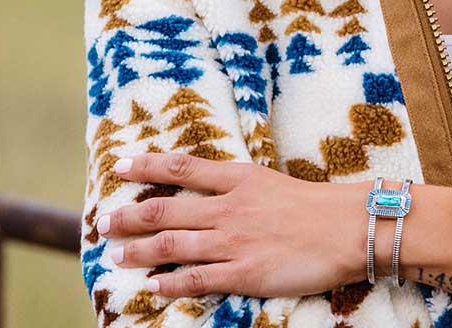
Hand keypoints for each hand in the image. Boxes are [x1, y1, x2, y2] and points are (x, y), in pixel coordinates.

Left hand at [96, 152, 368, 298]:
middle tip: (105, 221)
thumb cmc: (315, 204)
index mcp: (240, 179)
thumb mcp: (271, 182)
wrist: (346, 228)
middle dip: (131, 216)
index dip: (148, 165)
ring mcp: (234, 241)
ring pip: (174, 245)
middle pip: (167, 208)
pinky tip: (152, 286)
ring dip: (140, 251)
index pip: (183, 166)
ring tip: (116, 256)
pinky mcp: (244, 273)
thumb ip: (238, 187)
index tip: (121, 165)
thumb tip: (207, 188)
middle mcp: (230, 208)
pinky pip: (197, 279)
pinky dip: (169, 283)